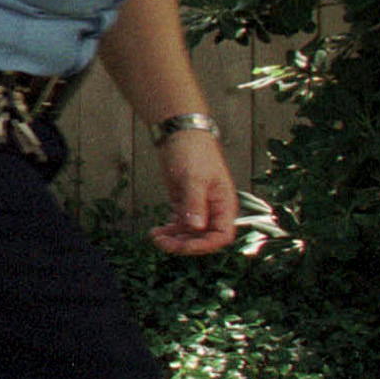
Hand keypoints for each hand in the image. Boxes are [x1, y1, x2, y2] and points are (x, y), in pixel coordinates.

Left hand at [150, 129, 238, 255]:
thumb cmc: (193, 152)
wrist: (179, 133)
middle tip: (162, 243)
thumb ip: (195, 203)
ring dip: (174, 239)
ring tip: (155, 237)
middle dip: (184, 244)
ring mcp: (199, 207)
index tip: (184, 246)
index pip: (222, 235)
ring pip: (190, 233)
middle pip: (204, 238)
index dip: (205, 245)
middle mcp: (214, 209)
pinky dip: (170, 230)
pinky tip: (156, 231)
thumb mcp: (193, 178)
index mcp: (224, 204)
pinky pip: (180, 224)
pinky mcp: (184, 202)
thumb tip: (197, 228)